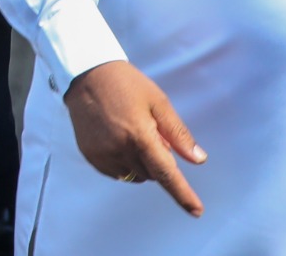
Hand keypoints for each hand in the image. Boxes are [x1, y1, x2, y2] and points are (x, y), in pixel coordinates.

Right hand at [64, 61, 205, 215]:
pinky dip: (124, 163)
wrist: (87, 75)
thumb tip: (199, 159)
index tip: (197, 211)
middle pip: (151, 174)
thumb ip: (178, 134)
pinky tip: (118, 138)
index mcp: (140, 135)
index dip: (183, 194)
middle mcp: (119, 150)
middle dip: (158, 161)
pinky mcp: (91, 156)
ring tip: (133, 134)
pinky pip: (117, 172)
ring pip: (135, 175)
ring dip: (142, 164)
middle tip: (152, 133)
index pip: (166, 173)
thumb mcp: (158, 102)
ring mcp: (103, 155)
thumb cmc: (127, 84)